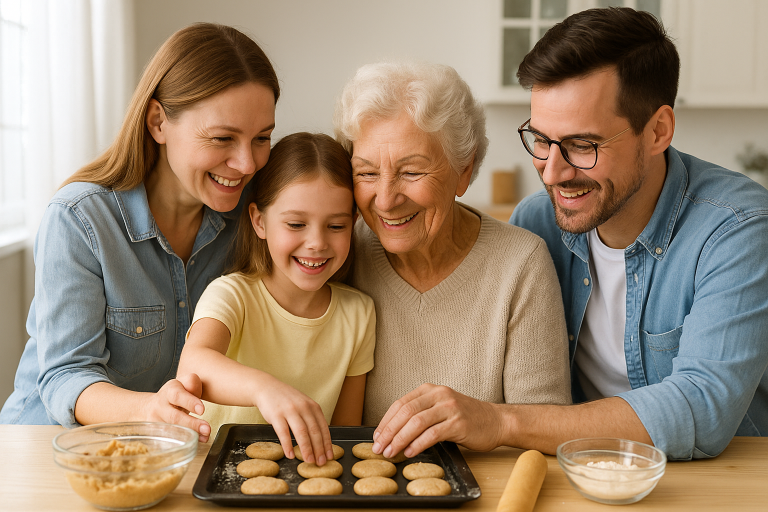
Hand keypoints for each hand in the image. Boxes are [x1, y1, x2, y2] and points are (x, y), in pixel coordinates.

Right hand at [142, 373, 211, 442]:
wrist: (153, 407)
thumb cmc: (175, 395)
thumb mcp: (183, 384)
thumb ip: (191, 383)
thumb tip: (194, 388)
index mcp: (169, 391)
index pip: (177, 395)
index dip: (189, 402)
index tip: (202, 410)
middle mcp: (160, 406)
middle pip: (174, 416)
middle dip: (192, 424)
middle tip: (207, 429)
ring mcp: (156, 421)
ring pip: (172, 430)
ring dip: (191, 434)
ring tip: (205, 436)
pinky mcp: (156, 434)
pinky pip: (170, 439)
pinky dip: (185, 441)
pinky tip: (198, 440)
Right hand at [254, 374, 333, 465]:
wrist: (266, 388)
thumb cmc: (287, 400)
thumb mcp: (303, 404)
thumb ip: (312, 418)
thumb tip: (321, 441)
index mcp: (312, 406)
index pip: (323, 427)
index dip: (327, 443)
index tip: (329, 456)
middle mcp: (303, 407)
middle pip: (314, 431)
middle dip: (319, 449)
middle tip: (321, 463)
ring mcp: (290, 410)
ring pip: (301, 432)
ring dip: (306, 448)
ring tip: (309, 461)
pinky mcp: (276, 415)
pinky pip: (283, 432)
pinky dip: (288, 445)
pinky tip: (290, 455)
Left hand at [372, 383, 503, 457]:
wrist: (496, 421)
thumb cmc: (466, 418)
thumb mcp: (440, 408)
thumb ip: (421, 414)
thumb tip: (393, 432)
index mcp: (431, 390)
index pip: (401, 403)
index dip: (386, 421)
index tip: (377, 436)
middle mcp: (439, 395)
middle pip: (406, 412)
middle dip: (389, 431)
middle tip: (379, 447)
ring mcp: (450, 408)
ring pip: (417, 422)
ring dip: (400, 439)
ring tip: (391, 452)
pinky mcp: (459, 423)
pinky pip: (433, 434)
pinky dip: (418, 444)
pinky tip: (410, 453)